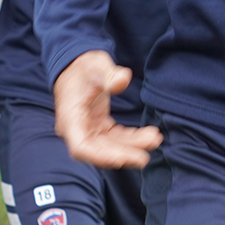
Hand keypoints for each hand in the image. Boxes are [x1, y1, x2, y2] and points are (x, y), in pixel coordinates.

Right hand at [52, 50, 161, 169]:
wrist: (76, 64)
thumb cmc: (84, 65)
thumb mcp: (96, 64)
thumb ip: (109, 74)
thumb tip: (122, 80)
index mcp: (70, 117)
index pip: (81, 147)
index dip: (101, 157)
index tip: (122, 159)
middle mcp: (76, 129)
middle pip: (98, 151)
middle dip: (122, 155)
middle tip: (144, 157)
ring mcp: (87, 129)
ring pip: (109, 147)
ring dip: (131, 147)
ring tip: (154, 140)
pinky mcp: (98, 127)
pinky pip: (115, 138)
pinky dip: (131, 139)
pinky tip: (148, 136)